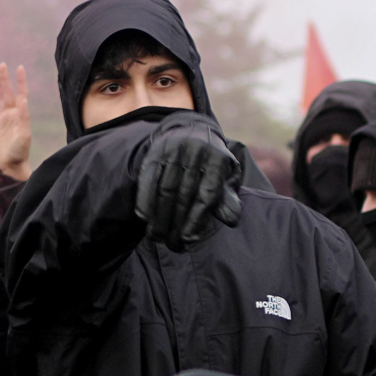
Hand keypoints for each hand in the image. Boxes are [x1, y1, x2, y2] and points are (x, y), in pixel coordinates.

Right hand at [0, 64, 31, 180]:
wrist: (12, 163)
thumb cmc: (20, 151)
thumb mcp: (24, 135)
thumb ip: (23, 118)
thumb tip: (23, 101)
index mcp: (21, 114)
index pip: (21, 93)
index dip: (20, 81)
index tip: (19, 68)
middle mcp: (13, 113)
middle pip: (9, 92)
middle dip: (6, 79)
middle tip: (3, 65)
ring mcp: (5, 118)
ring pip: (1, 98)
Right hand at [135, 117, 242, 250]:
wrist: (190, 129)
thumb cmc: (212, 162)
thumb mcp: (226, 176)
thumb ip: (228, 198)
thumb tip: (230, 220)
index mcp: (217, 159)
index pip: (207, 194)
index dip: (197, 219)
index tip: (189, 239)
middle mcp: (195, 153)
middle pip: (184, 195)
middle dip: (177, 224)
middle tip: (173, 246)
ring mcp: (173, 151)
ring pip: (165, 189)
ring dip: (159, 216)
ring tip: (157, 237)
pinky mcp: (155, 153)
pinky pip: (148, 179)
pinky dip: (145, 200)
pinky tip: (144, 218)